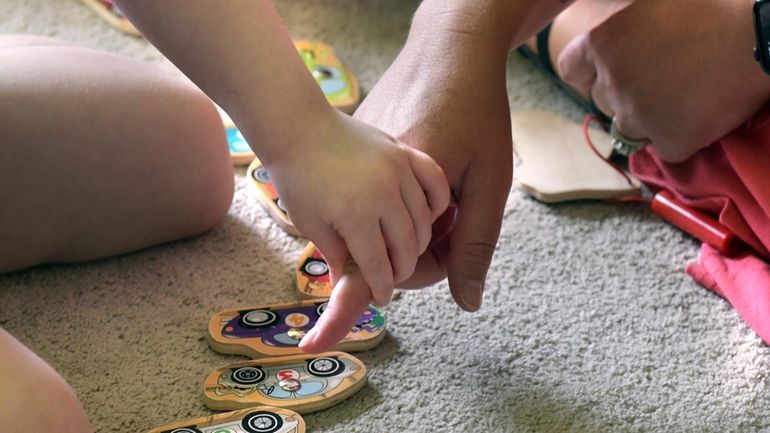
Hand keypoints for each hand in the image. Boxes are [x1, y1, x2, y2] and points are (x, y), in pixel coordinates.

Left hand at [267, 109, 448, 349]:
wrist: (298, 127)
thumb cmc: (298, 178)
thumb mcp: (311, 224)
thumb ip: (336, 255)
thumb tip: (348, 284)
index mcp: (356, 215)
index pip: (379, 264)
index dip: (382, 287)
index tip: (382, 297)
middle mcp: (383, 193)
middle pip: (407, 246)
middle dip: (402, 269)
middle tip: (393, 276)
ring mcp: (397, 170)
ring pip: (423, 220)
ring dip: (417, 242)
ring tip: (405, 251)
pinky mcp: (403, 151)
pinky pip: (434, 181)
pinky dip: (437, 202)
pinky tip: (429, 216)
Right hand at [353, 29, 512, 310]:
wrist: (449, 47)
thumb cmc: (476, 110)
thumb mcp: (489, 183)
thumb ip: (476, 244)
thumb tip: (468, 303)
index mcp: (399, 187)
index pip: (396, 263)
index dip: (425, 271)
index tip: (448, 257)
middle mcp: (370, 177)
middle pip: (383, 246)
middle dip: (419, 249)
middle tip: (454, 222)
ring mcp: (358, 160)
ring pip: (374, 221)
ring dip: (406, 224)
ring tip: (443, 201)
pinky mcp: (356, 147)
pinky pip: (367, 193)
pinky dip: (392, 198)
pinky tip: (423, 182)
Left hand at [557, 0, 769, 161]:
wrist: (763, 36)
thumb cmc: (712, 6)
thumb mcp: (652, 1)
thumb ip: (623, 20)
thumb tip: (601, 14)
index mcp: (602, 43)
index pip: (571, 70)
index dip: (592, 72)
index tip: (614, 69)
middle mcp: (613, 82)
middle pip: (604, 102)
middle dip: (627, 94)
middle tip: (664, 78)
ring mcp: (640, 115)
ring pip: (631, 128)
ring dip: (651, 118)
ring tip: (686, 95)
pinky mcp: (671, 139)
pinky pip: (666, 148)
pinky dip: (682, 137)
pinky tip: (703, 113)